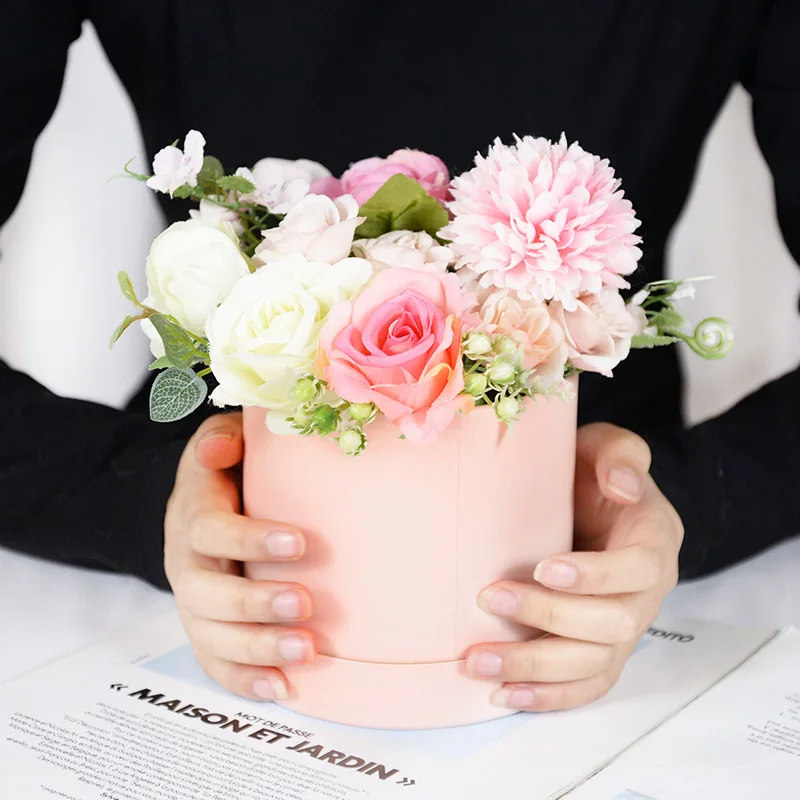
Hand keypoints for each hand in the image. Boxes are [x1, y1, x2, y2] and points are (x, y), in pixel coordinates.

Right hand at [164, 413, 315, 700]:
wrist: (202, 510)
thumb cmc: (227, 473)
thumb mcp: (221, 443)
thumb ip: (222, 439)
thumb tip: (223, 447)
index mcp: (193, 515)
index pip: (211, 530)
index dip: (250, 540)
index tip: (300, 543)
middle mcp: (186, 564)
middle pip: (207, 593)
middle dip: (254, 602)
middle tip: (304, 603)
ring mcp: (193, 603)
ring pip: (211, 636)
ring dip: (257, 648)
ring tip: (307, 651)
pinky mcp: (206, 631)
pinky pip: (215, 664)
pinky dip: (245, 680)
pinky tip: (283, 687)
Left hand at [466, 422, 682, 711]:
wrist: (592, 500)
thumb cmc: (594, 471)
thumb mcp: (608, 445)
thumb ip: (621, 453)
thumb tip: (621, 485)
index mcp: (653, 539)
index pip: (638, 568)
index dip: (595, 575)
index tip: (544, 567)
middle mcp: (646, 591)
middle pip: (613, 624)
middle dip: (549, 617)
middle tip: (490, 599)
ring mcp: (625, 626)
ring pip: (593, 664)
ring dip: (535, 667)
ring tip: (477, 661)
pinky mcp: (602, 649)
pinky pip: (586, 685)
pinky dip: (548, 696)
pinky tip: (503, 693)